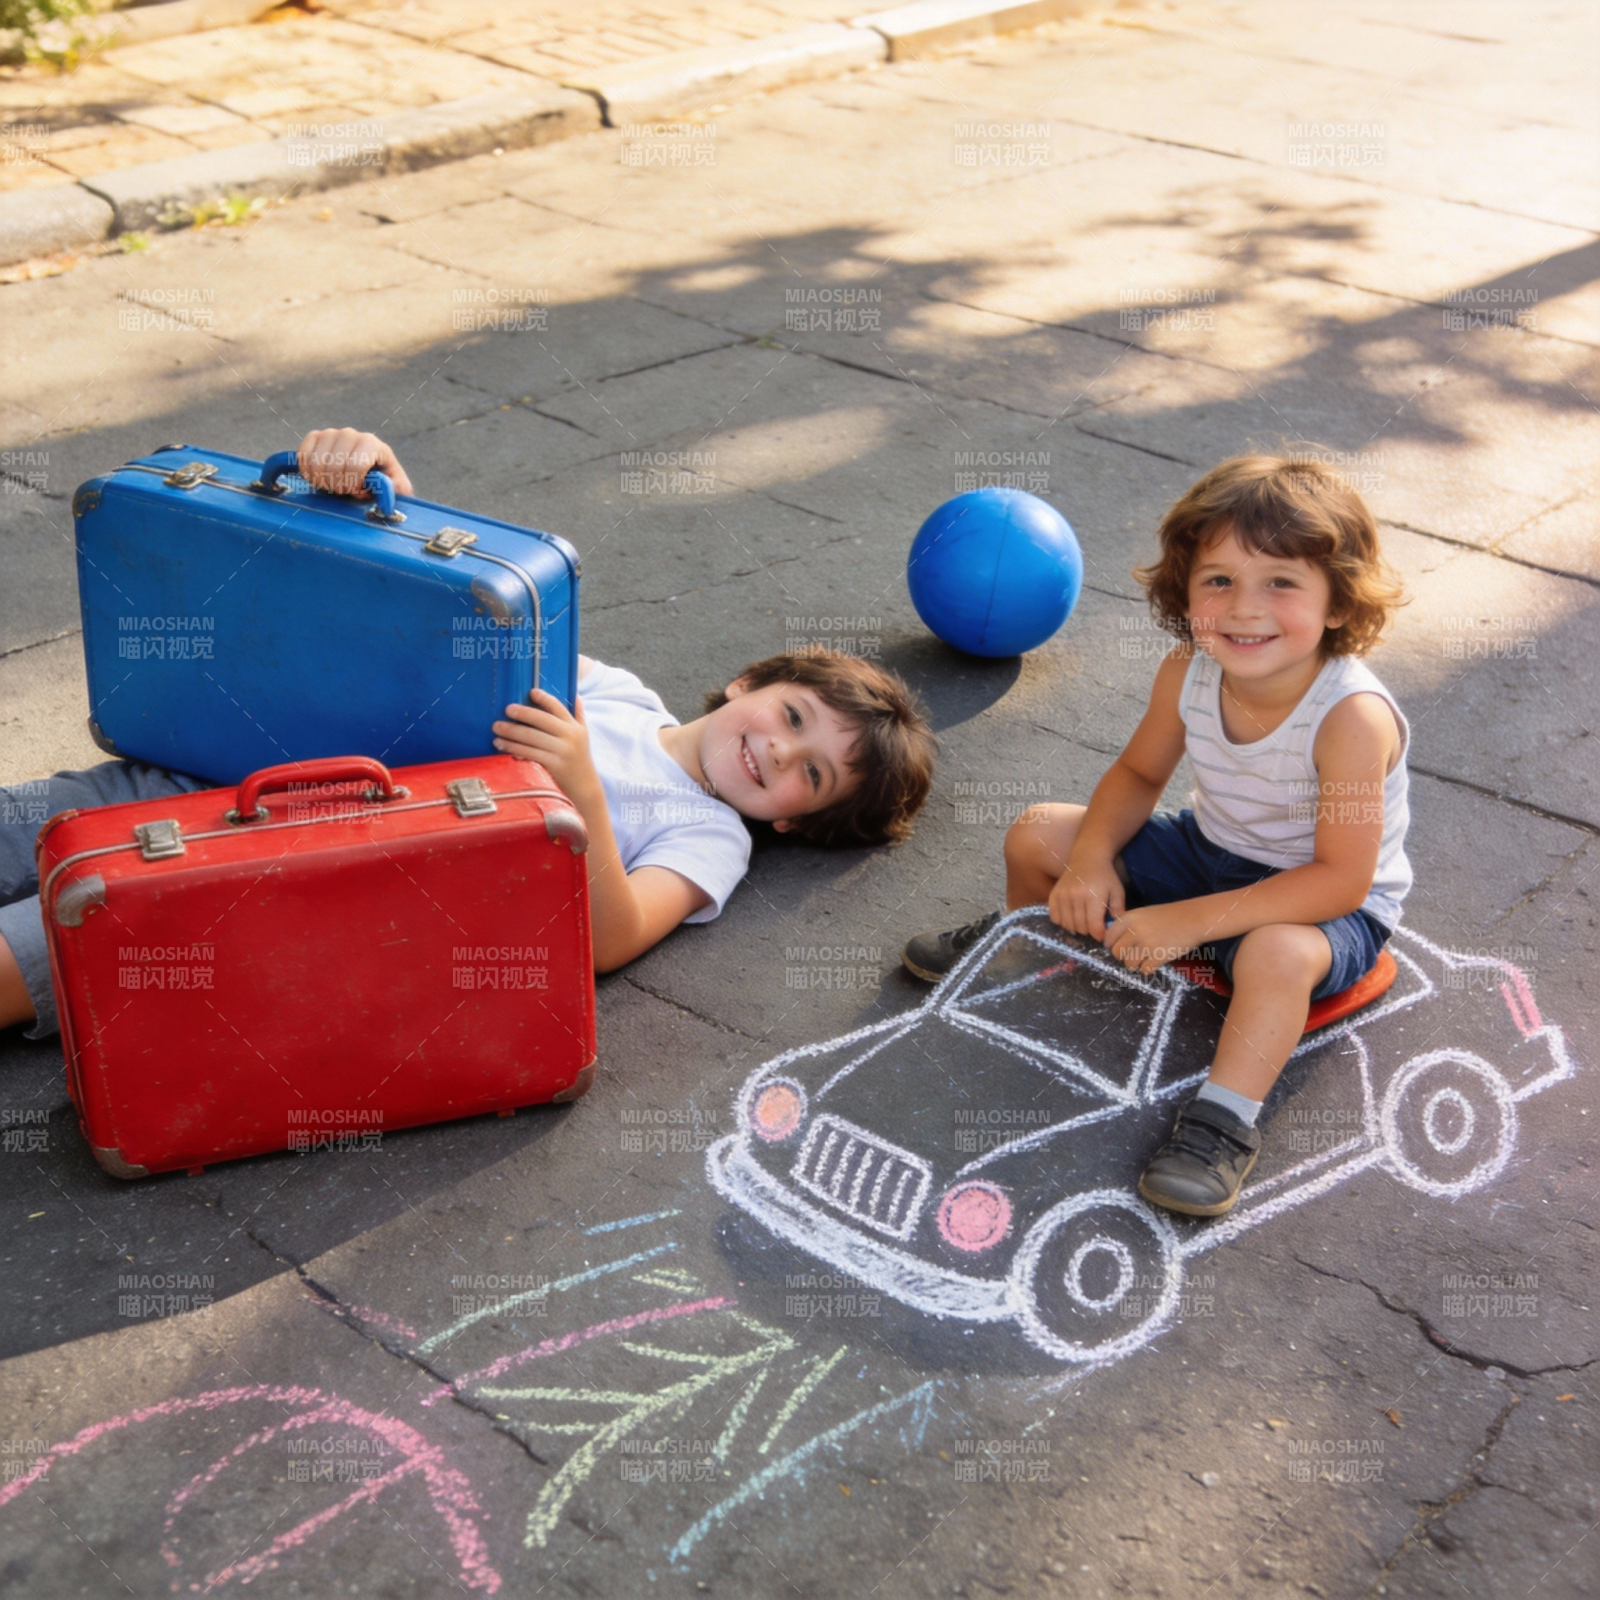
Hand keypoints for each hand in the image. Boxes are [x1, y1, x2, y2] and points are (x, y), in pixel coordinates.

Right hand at [295, 428, 413, 496]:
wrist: (368, 473)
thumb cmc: (383, 482)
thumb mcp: (396, 487)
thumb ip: (395, 488)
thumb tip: (386, 486)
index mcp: (372, 444)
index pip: (355, 466)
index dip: (352, 485)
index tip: (355, 492)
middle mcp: (351, 434)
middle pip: (334, 466)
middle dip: (336, 486)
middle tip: (341, 492)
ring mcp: (332, 433)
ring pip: (317, 462)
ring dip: (321, 481)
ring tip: (331, 487)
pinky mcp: (316, 436)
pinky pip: (303, 454)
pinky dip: (307, 471)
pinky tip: (316, 479)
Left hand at [492, 689, 597, 801]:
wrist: (585, 788)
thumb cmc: (579, 759)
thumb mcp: (584, 735)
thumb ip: (579, 715)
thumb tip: (576, 695)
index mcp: (575, 727)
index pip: (558, 707)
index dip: (544, 698)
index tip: (530, 692)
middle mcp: (570, 737)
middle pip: (541, 719)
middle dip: (522, 714)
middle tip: (506, 710)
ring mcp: (562, 751)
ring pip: (532, 737)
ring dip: (511, 732)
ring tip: (496, 729)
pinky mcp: (554, 766)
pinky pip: (530, 753)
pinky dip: (514, 748)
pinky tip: (502, 746)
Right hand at [1047, 854, 1125, 941]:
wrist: (1087, 858)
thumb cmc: (1105, 876)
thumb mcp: (1118, 891)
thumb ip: (1119, 910)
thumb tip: (1114, 928)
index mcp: (1093, 896)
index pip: (1093, 926)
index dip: (1099, 935)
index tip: (1102, 934)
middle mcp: (1075, 896)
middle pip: (1080, 927)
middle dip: (1088, 931)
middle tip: (1093, 926)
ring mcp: (1062, 895)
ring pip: (1067, 925)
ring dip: (1076, 928)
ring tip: (1083, 922)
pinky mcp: (1053, 895)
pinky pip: (1054, 917)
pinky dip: (1062, 921)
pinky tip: (1070, 916)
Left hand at [1104, 903, 1201, 975]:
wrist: (1193, 918)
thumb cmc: (1169, 915)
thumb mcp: (1144, 913)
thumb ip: (1128, 924)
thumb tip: (1113, 941)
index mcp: (1129, 918)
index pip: (1108, 937)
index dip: (1111, 944)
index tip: (1118, 947)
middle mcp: (1135, 931)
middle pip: (1116, 953)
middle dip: (1123, 956)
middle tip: (1133, 955)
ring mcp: (1146, 944)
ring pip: (1128, 964)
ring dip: (1135, 964)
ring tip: (1145, 958)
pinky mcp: (1158, 957)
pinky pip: (1144, 970)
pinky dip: (1148, 968)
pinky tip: (1154, 962)